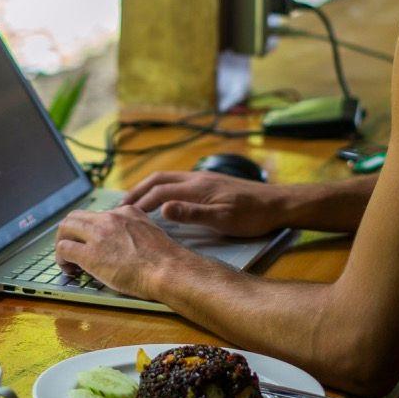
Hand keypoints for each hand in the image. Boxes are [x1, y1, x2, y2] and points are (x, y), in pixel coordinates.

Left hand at [54, 206, 197, 299]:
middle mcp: (109, 218)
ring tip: (67, 261)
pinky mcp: (90, 254)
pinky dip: (61, 259)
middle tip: (71, 248)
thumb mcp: (152, 232)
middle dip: (69, 233)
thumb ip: (137, 230)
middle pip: (76, 217)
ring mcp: (98, 235)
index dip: (90, 231)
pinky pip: (63, 249)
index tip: (90, 243)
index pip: (98, 215)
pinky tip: (69, 270)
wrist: (167, 269)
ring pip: (65, 228)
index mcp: (126, 212)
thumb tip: (127, 242)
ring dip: (62, 243)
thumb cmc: (165, 259)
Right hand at [119, 171, 285, 236]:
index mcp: (197, 187)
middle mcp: (197, 178)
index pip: (159, 191)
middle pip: (159, 179)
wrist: (277, 204)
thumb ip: (192, 214)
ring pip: (169, 177)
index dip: (140, 202)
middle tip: (121, 205)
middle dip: (138, 190)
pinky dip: (163, 187)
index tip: (124, 214)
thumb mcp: (222, 220)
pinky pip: (179, 180)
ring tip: (136, 200)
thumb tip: (163, 208)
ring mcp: (204, 178)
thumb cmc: (252, 216)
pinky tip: (164, 197)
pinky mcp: (211, 182)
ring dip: (149, 187)